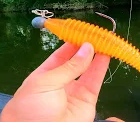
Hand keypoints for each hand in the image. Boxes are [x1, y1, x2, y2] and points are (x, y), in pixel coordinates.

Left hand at [0, 42, 122, 121]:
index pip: (60, 55)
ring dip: (96, 54)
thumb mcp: (45, 83)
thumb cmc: (32, 108)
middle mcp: (60, 81)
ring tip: (105, 40)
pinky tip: (107, 53)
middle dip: (85, 47)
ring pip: (88, 68)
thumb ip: (69, 66)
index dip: (71, 43)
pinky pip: (96, 80)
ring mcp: (75, 90)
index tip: (82, 31)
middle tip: (97, 34)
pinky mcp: (88, 99)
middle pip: (76, 61)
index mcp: (44, 76)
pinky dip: (102, 66)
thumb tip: (87, 48)